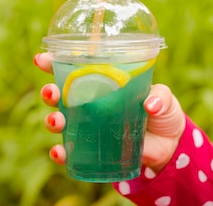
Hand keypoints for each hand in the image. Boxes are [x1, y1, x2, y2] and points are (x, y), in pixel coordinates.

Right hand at [33, 52, 185, 172]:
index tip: (42, 58)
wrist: (170, 144)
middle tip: (51, 92)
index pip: (73, 68)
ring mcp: (89, 126)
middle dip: (49, 92)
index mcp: (102, 81)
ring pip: (60, 121)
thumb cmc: (162, 111)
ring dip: (51, 121)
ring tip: (56, 121)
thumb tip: (150, 105)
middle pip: (59, 94)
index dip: (53, 62)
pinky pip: (70, 152)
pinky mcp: (92, 148)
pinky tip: (59, 152)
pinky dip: (60, 153)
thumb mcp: (165, 99)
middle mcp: (89, 102)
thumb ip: (159, 97)